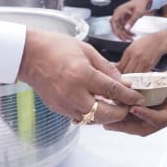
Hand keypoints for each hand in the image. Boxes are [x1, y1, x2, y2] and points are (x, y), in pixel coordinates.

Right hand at [17, 29, 141, 124]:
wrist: (28, 55)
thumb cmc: (55, 47)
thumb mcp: (86, 50)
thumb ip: (106, 68)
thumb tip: (123, 82)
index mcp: (82, 75)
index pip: (113, 91)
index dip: (128, 96)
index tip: (138, 97)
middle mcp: (73, 93)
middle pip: (105, 113)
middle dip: (120, 113)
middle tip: (128, 107)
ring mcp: (64, 103)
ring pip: (92, 120)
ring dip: (106, 116)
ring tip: (114, 107)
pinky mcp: (57, 108)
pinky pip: (79, 117)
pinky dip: (90, 114)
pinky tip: (96, 106)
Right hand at [106, 67, 166, 135]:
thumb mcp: (165, 79)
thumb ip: (149, 81)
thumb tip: (131, 78)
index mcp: (155, 106)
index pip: (131, 111)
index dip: (116, 110)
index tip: (100, 105)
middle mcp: (158, 115)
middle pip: (132, 123)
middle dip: (116, 121)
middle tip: (99, 117)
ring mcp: (166, 117)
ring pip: (142, 124)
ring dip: (126, 120)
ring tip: (112, 115)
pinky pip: (157, 118)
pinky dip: (145, 114)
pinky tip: (135, 109)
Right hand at [110, 0, 151, 39]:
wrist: (142, 1)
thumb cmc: (140, 4)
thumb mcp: (137, 13)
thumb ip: (132, 21)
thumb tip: (126, 28)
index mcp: (120, 10)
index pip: (113, 20)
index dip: (114, 28)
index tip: (118, 34)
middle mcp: (119, 14)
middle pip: (116, 26)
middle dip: (121, 33)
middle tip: (126, 39)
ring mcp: (121, 17)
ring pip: (120, 28)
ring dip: (125, 34)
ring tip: (131, 38)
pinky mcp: (124, 19)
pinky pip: (123, 27)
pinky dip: (127, 31)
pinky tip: (132, 34)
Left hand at [117, 30, 166, 74]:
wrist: (158, 41)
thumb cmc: (145, 43)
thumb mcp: (132, 46)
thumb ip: (126, 56)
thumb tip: (119, 66)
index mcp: (129, 52)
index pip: (120, 66)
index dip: (118, 72)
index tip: (119, 75)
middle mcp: (135, 57)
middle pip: (126, 72)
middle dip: (125, 77)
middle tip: (125, 79)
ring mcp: (143, 62)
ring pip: (134, 75)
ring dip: (133, 78)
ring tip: (132, 79)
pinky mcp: (150, 65)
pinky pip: (143, 75)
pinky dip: (141, 77)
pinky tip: (140, 77)